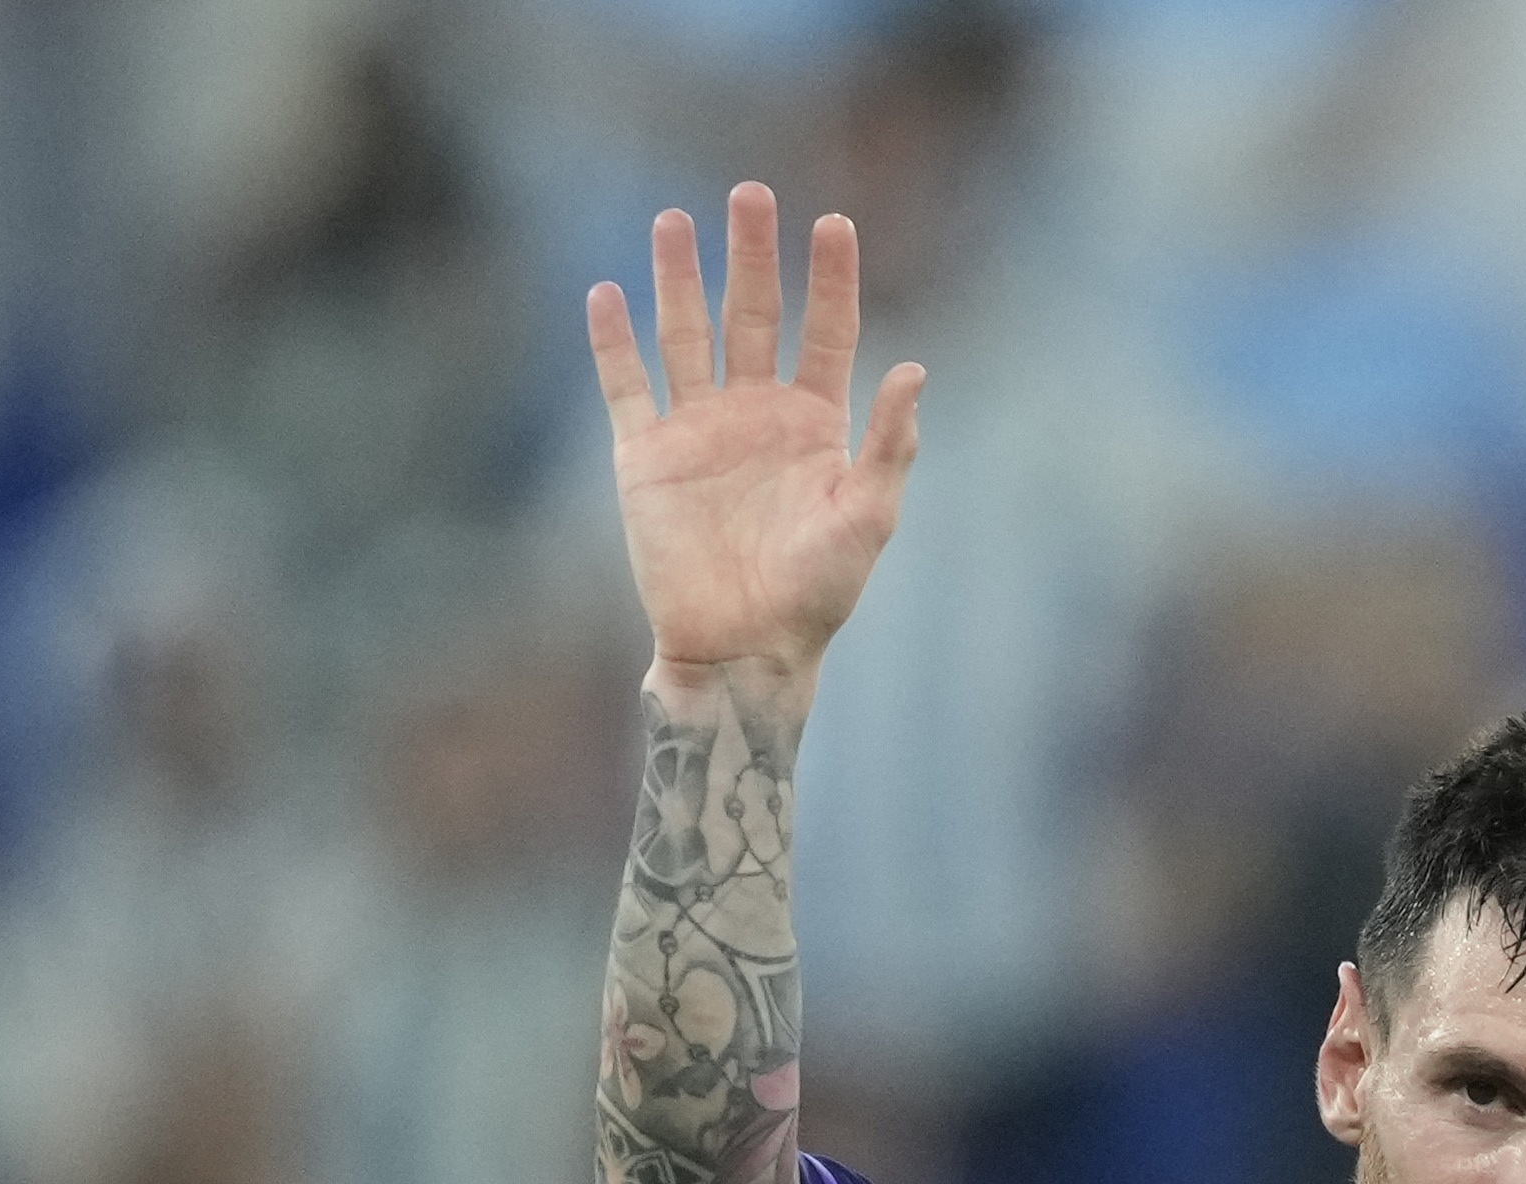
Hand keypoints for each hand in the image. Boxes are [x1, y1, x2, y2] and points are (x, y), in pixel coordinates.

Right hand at [588, 183, 926, 673]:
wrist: (744, 649)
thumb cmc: (817, 594)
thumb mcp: (868, 518)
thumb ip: (888, 445)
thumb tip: (917, 370)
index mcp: (814, 425)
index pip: (827, 332)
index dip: (831, 279)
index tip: (834, 223)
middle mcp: (755, 415)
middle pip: (752, 314)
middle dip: (752, 255)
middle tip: (750, 192)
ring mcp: (697, 431)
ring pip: (685, 334)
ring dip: (678, 277)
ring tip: (673, 219)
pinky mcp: (645, 458)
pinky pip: (626, 387)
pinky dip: (613, 342)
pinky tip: (607, 292)